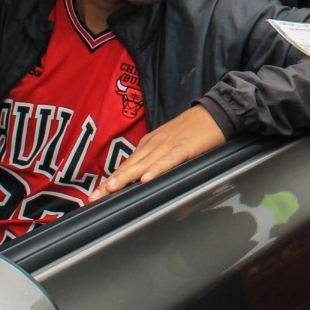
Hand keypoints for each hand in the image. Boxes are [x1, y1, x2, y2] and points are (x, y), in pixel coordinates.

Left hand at [89, 104, 225, 201]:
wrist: (216, 111)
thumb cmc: (195, 130)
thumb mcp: (171, 144)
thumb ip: (158, 160)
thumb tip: (146, 180)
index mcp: (149, 144)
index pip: (126, 166)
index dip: (111, 181)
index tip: (95, 196)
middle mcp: (154, 144)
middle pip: (129, 167)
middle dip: (110, 183)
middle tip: (93, 198)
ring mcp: (168, 145)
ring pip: (143, 164)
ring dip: (126, 177)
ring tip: (110, 189)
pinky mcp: (184, 147)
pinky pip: (168, 161)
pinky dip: (156, 170)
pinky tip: (147, 179)